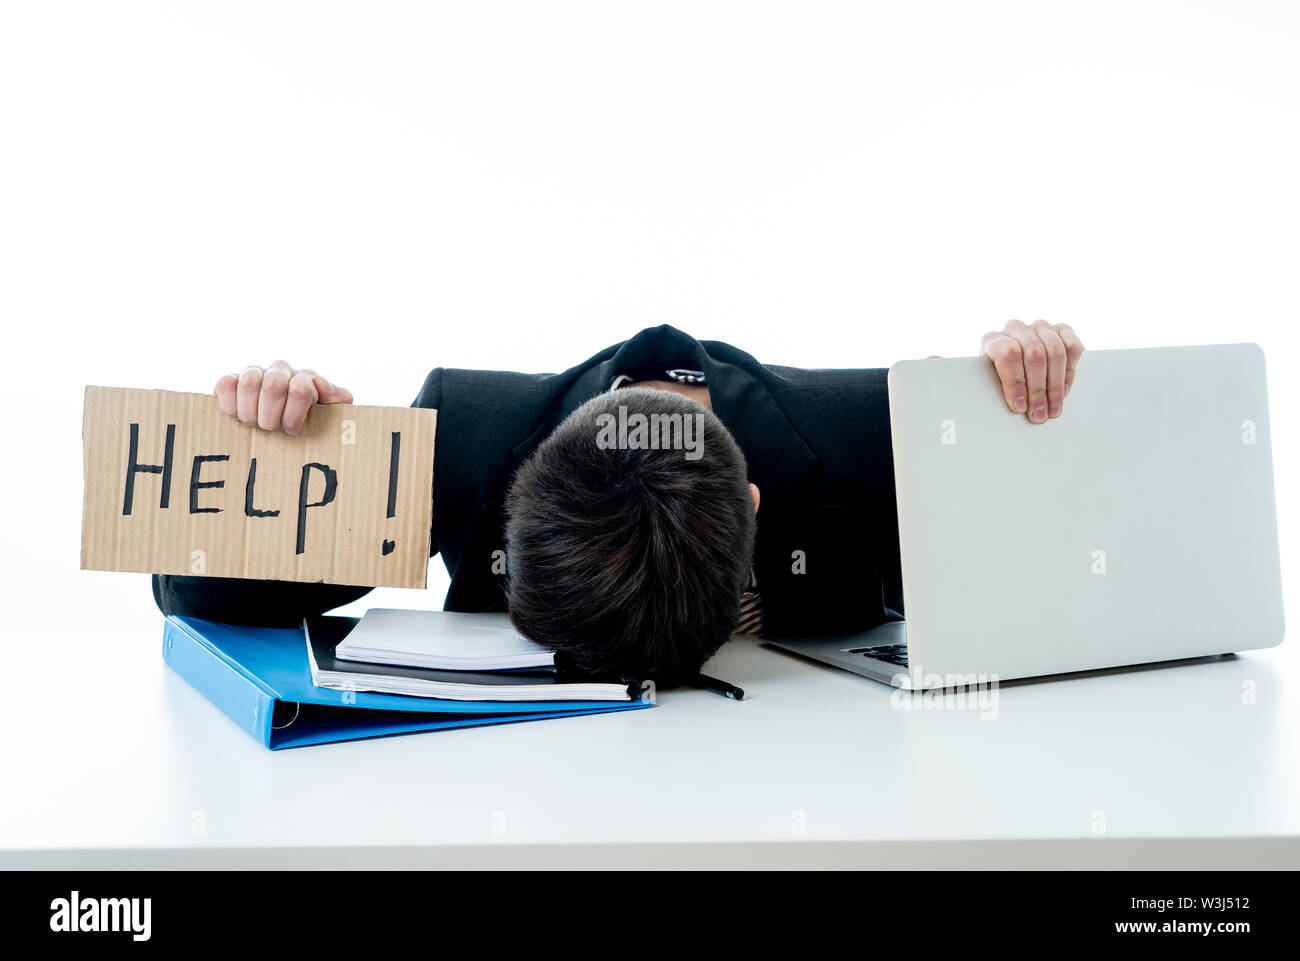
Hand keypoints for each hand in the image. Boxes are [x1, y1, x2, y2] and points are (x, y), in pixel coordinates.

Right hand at [214, 361, 353, 435]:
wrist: (283, 425)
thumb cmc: (307, 422)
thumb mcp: (330, 414)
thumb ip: (338, 399)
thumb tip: (320, 384)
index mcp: (305, 378)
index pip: (301, 388)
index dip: (293, 414)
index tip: (292, 430)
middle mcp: (281, 371)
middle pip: (274, 385)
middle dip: (271, 415)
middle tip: (271, 429)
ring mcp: (256, 373)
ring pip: (249, 382)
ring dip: (251, 411)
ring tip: (254, 424)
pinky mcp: (232, 380)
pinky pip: (225, 383)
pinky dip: (230, 404)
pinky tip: (237, 416)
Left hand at [980, 320, 1084, 423]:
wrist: (1009, 362)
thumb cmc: (996, 376)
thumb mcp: (989, 382)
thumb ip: (996, 389)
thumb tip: (1016, 408)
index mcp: (993, 339)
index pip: (1008, 355)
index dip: (1015, 383)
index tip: (1019, 407)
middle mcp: (1016, 328)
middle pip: (1034, 355)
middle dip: (1038, 390)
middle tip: (1039, 414)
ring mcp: (1039, 327)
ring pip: (1055, 352)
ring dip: (1056, 386)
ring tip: (1053, 409)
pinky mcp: (1061, 330)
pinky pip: (1073, 346)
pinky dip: (1070, 371)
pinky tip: (1064, 390)